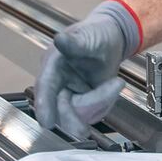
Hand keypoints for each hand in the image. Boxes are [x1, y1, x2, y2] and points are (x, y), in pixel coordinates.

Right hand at [35, 0, 138, 138]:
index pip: (46, 86)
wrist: (113, 37)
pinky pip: (90, 113)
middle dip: (76, 117)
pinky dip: (104, 104)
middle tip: (88, 127)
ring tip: (116, 83)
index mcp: (53, 64)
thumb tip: (59, 39)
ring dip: (98, 104)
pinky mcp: (82, 102)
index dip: (45, 105)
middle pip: (60, 108)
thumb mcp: (89, 36)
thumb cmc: (98, 33)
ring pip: (77, 114)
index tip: (47, 123)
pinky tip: (113, 87)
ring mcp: (69, 93)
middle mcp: (57, 82)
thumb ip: (75, 43)